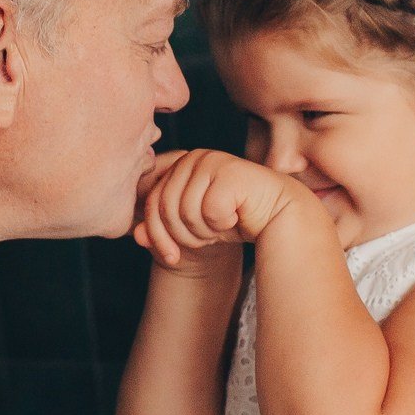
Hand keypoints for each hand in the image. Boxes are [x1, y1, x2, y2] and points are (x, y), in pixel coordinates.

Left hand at [133, 150, 305, 270]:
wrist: (278, 216)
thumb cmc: (235, 218)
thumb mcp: (191, 227)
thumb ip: (162, 229)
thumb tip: (136, 235)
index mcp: (178, 165)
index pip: (150, 202)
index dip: (157, 234)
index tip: (171, 256)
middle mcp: (192, 158)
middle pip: (164, 208)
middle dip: (183, 235)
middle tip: (206, 239)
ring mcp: (211, 161)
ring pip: (185, 211)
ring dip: (204, 231)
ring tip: (222, 226)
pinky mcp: (230, 171)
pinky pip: (209, 211)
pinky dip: (222, 224)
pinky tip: (237, 216)